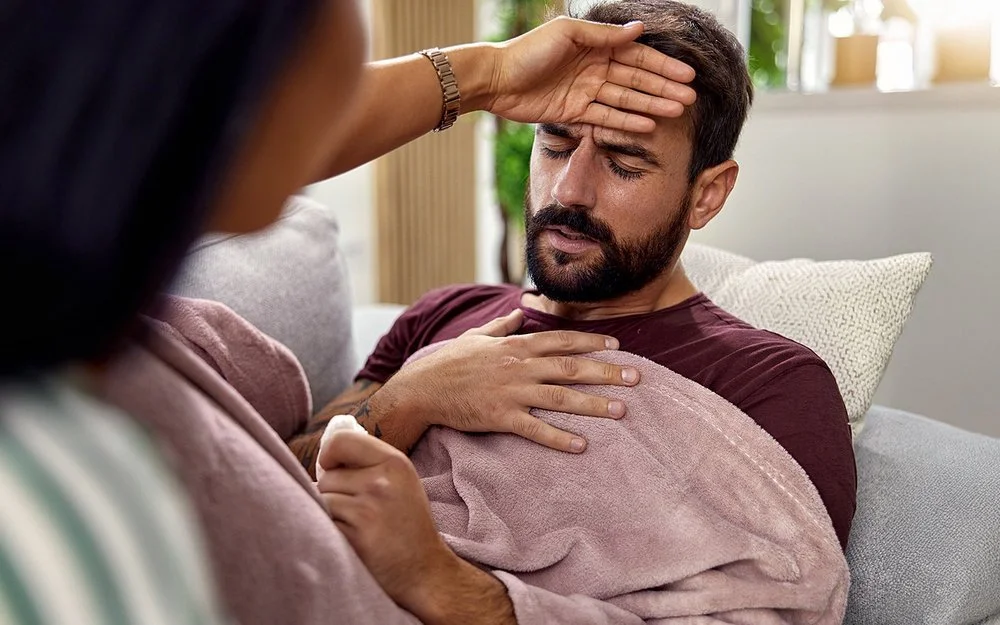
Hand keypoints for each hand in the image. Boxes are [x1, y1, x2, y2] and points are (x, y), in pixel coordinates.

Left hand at [317, 431, 460, 612]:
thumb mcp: (400, 482)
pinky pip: (322, 525)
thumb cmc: (407, 526)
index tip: (332, 469)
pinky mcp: (356, 538)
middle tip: (357, 512)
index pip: (340, 440)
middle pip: (326, 477)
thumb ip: (368, 463)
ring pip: (320, 501)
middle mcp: (382, 482)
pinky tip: (350, 542)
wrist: (425, 572)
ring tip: (354, 528)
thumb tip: (322, 456)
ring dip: (329, 516)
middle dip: (332, 493)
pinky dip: (329, 534)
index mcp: (395, 462)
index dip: (328, 455)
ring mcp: (369, 511)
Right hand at [381, 309, 640, 452]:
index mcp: (515, 346)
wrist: (420, 389)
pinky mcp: (501, 417)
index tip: (618, 347)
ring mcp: (511, 392)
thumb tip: (522, 313)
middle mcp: (518, 366)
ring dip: (593, 404)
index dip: (591, 343)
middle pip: (570, 367)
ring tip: (621, 410)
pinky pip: (536, 429)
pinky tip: (582, 445)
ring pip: (560, 397)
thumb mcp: (476, 337)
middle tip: (636, 377)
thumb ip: (503, 326)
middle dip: (605, 372)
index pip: (561, 340)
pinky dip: (560, 437)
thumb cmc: (448, 363)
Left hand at [487, 17, 696, 132]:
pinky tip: (647, 126)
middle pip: (636, 81)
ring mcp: (586, 92)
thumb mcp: (567, 34)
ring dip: (650, 106)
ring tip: (675, 113)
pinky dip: (625, 123)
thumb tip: (638, 29)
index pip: (637, 57)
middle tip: (689, 100)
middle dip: (663, 89)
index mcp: (595, 47)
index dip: (662, 67)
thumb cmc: (528, 51)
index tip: (686, 76)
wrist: (496, 79)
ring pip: (625, 101)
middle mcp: (594, 69)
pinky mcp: (574, 113)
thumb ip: (602, 36)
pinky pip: (605, 119)